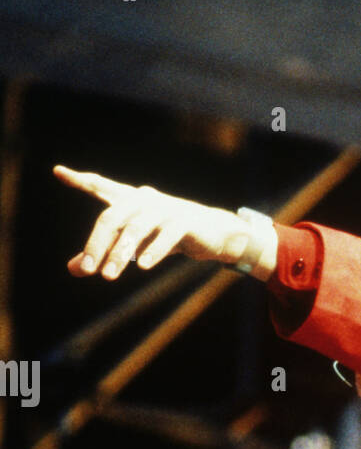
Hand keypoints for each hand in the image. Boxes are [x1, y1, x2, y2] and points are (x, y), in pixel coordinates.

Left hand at [53, 165, 275, 279]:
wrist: (214, 234)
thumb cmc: (169, 236)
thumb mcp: (135, 245)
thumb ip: (104, 253)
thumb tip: (73, 270)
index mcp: (131, 201)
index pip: (101, 186)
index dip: (81, 180)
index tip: (59, 172)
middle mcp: (144, 199)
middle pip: (112, 217)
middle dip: (96, 244)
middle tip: (87, 270)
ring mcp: (165, 209)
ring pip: (135, 229)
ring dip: (121, 254)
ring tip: (109, 276)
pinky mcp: (185, 222)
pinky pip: (166, 236)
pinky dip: (154, 251)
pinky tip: (143, 266)